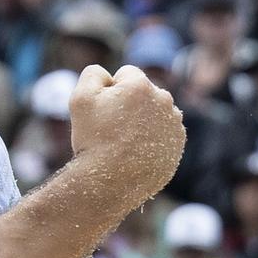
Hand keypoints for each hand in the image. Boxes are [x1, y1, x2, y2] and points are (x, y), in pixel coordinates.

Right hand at [69, 65, 185, 204]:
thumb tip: (108, 75)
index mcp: (141, 85)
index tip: (103, 111)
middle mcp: (164, 101)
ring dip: (142, 119)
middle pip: (143, 92)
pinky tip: (136, 152)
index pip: (126, 74)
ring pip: (154, 112)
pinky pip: (163, 133)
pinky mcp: (177, 145)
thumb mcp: (80, 98)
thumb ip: (93, 74)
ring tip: (124, 142)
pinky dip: (152, 138)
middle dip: (130, 103)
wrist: (108, 183)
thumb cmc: (92, 140)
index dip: (110, 90)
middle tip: (112, 128)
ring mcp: (174, 124)